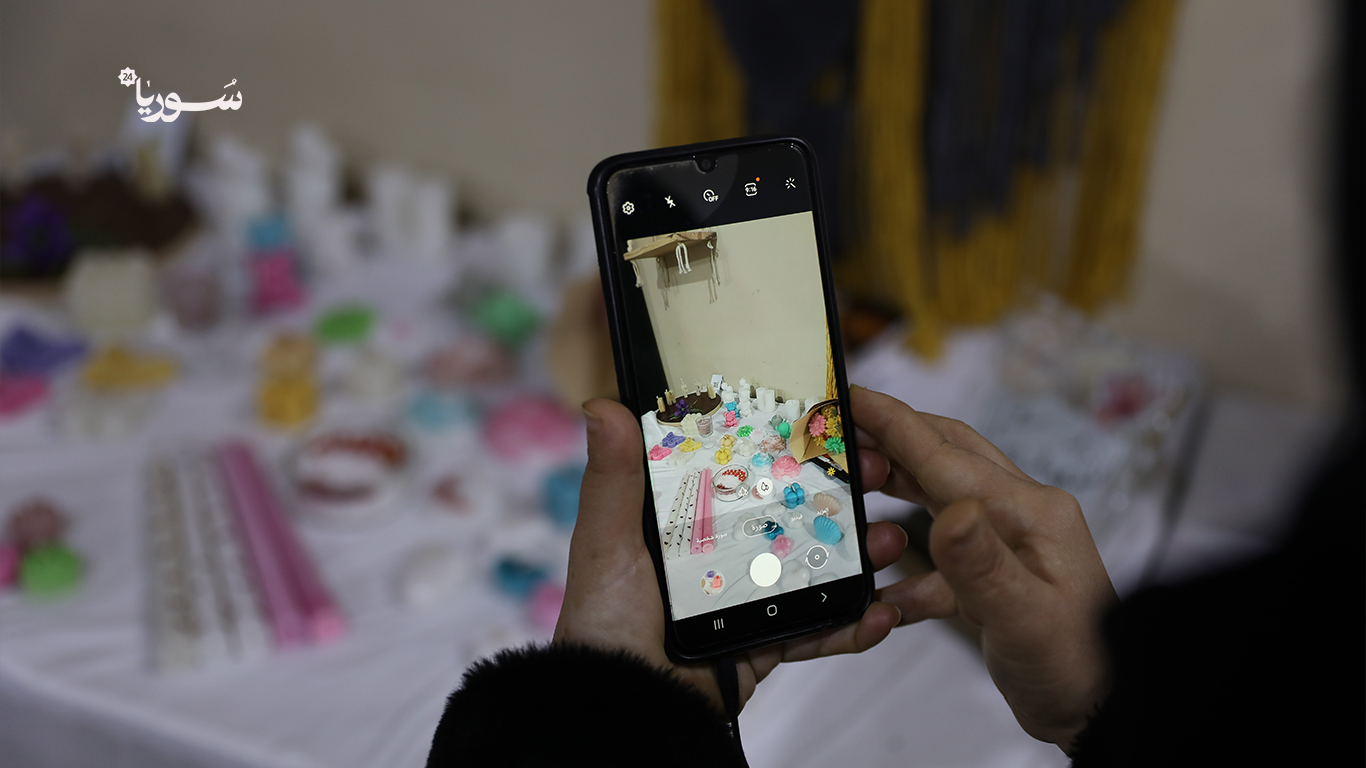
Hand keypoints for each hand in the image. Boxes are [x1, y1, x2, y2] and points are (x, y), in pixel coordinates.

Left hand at [555, 399, 906, 712]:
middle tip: (876, 475)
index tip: (829, 425)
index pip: (745, 470)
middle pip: (792, 513)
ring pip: (816, 567)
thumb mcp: (607, 543)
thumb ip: (613, 478)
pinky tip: (883, 612)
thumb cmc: (605, 624)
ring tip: (889, 541)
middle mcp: (723, 552)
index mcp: (686, 520)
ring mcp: (750, 596)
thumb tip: (603, 406)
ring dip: (860, 555)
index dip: (789, 447)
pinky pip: (818, 629)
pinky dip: (853, 624)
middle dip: (840, 497)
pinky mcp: (768, 639)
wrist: (628, 707)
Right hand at [851, 387, 1117, 752]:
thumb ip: (980, 564)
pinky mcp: (996, 582)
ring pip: (941, 499)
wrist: (1107, 713)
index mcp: (1029, 512)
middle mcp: (1021, 517)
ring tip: (852, 484)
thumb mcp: (1025, 618)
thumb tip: (947, 511)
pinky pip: (942, 563)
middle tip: (842, 430)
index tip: (851, 395)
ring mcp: (1009, 546)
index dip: (894, 423)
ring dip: (896, 490)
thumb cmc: (1078, 666)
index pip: (947, 455)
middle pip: (945, 458)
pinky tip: (881, 592)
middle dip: (892, 439)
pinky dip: (908, 573)